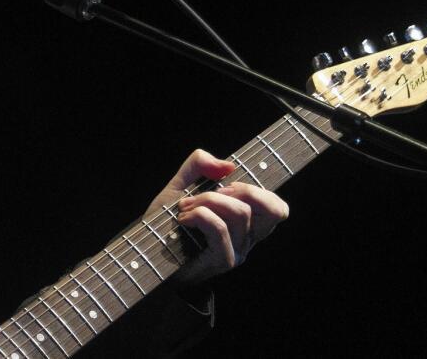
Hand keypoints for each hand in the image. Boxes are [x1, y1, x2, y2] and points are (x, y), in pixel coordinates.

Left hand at [146, 149, 288, 284]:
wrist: (147, 251)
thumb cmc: (165, 220)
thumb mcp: (181, 184)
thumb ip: (200, 165)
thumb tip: (228, 165)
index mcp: (246, 222)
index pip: (279, 209)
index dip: (260, 190)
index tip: (227, 185)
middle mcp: (248, 238)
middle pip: (272, 209)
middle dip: (240, 189)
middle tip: (209, 192)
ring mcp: (238, 251)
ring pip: (240, 212)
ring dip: (207, 200)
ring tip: (185, 207)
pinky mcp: (223, 260)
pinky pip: (219, 227)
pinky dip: (198, 215)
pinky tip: (182, 219)